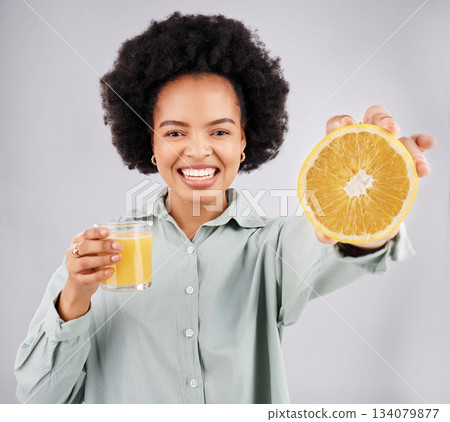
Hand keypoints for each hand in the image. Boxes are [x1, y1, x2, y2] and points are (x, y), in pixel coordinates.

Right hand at [57, 226, 123, 320]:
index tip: (108, 232)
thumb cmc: (92, 263)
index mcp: (78, 242)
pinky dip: (100, 274)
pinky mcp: (78, 281)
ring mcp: (74, 267)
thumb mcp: (96, 251)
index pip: (86, 234)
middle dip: (103, 246)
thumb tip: (132, 240)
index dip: (96, 232)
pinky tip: (110, 271)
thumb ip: (106, 245)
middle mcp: (72, 253)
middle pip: (86, 246)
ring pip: (86, 262)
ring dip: (103, 259)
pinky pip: (88, 278)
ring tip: (118, 258)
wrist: (80, 284)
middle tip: (119, 246)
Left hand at [316, 105, 435, 249]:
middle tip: (389, 130)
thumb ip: (325, 223)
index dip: (340, 122)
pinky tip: (429, 144)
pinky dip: (422, 142)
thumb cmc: (342, 205)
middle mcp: (363, 144)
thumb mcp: (332, 216)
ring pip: (399, 135)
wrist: (362, 214)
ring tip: (417, 167)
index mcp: (339, 150)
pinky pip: (416, 144)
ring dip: (410, 145)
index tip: (346, 125)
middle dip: (382, 119)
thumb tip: (324, 237)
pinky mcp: (403, 159)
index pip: (336, 127)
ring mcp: (385, 149)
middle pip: (372, 118)